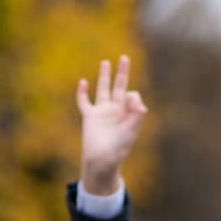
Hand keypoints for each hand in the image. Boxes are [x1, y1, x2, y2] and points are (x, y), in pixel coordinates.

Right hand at [77, 54, 147, 195]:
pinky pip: (84, 102)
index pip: (131, 95)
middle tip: (125, 57)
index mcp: (127, 114)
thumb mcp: (130, 132)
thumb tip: (135, 96)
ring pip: (103, 90)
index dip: (132, 96)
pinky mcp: (89, 117)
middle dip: (122, 73)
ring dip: (104, 76)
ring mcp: (102, 112)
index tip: (130, 102)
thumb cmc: (118, 150)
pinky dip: (82, 93)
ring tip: (106, 62)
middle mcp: (115, 111)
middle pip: (119, 87)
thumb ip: (137, 115)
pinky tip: (83, 82)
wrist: (101, 162)